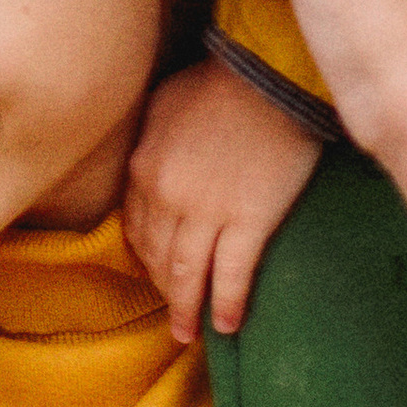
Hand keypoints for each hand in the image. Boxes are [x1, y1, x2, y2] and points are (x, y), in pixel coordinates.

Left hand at [124, 53, 321, 346]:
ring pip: (190, 274)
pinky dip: (228, 303)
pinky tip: (229, 325)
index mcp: (143, 168)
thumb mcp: (164, 105)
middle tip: (173, 315)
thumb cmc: (221, 80)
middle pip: (159, 257)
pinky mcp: (249, 221)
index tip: (154, 274)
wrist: (269, 74)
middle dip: (164, 290)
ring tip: (190, 333)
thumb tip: (149, 166)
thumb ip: (152, 142)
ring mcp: (207, 213)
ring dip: (189, 309)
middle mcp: (167, 197)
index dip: (145, 258)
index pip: (137, 229)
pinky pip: (233, 274)